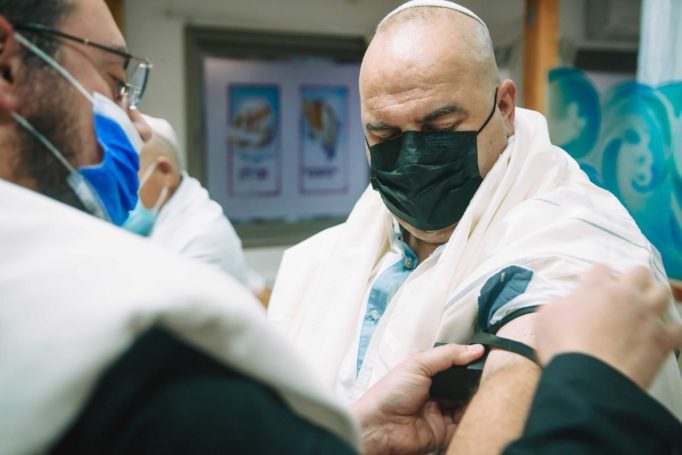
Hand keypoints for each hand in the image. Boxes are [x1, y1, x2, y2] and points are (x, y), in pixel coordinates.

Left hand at [351, 343, 484, 454]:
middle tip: (492, 375)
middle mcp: (436, 393)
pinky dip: (474, 418)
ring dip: (478, 399)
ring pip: (467, 405)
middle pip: (463, 386)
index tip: (488, 357)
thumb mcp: (418, 364)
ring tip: (491, 390)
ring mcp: (441, 413)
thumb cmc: (390, 393)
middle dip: (476, 381)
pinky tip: (481, 408)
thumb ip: (447, 355)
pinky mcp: (445, 432)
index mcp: (427, 374)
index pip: (455, 365)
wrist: (379, 427)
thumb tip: (475, 348)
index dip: (469, 361)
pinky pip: (465, 424)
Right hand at [535, 265, 681, 388]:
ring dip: (654, 298)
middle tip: (623, 294)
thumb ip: (558, 304)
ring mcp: (647, 315)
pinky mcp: (662, 339)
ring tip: (646, 309)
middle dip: (633, 279)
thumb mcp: (545, 318)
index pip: (601, 268)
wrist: (588, 377)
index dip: (597, 277)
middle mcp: (625, 294)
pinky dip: (668, 331)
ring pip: (662, 292)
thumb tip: (565, 304)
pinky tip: (659, 337)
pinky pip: (676, 328)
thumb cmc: (562, 346)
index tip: (592, 288)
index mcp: (596, 286)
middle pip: (639, 272)